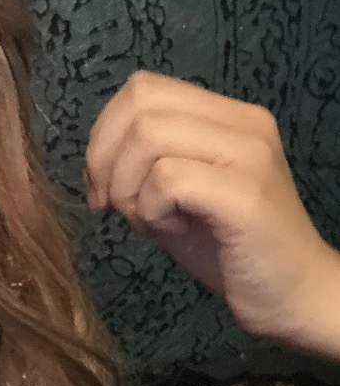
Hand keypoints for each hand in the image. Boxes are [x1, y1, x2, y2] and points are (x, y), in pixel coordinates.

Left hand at [85, 71, 339, 355]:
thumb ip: (143, 170)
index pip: (144, 89)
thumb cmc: (231, 252)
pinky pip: (167, 180)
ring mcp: (247, 154)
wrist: (290, 295)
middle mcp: (242, 123)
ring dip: (127, 187)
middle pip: (141, 104)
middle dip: (105, 160)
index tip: (101, 189)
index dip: (105, 135)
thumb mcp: (177, 200)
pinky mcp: (243, 193)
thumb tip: (95, 164)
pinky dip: (150, 210)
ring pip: (149, 136)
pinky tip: (170, 230)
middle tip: (111, 206)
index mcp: (226, 117)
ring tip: (147, 221)